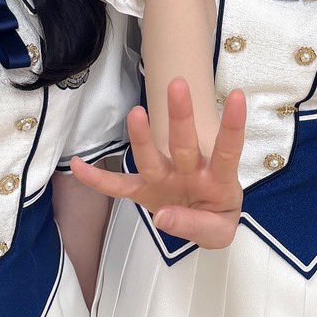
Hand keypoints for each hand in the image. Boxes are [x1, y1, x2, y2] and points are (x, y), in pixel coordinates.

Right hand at [71, 77, 244, 248]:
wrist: (201, 225)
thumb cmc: (215, 217)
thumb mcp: (218, 231)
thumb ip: (196, 225)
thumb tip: (163, 216)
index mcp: (217, 180)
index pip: (228, 151)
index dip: (233, 125)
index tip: (239, 96)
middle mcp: (189, 171)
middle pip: (184, 144)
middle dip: (181, 116)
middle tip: (177, 85)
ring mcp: (165, 179)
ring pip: (153, 157)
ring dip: (143, 136)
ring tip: (136, 113)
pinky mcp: (144, 191)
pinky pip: (118, 187)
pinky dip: (98, 179)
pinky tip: (77, 166)